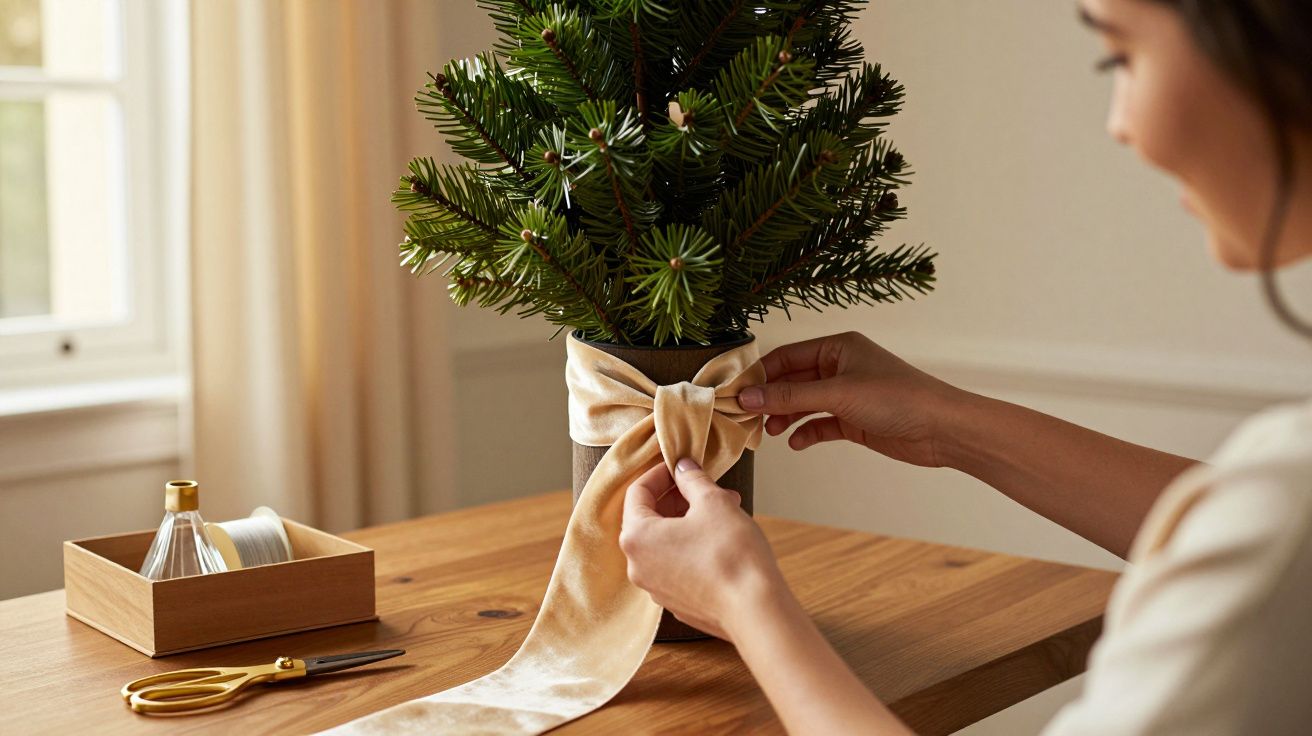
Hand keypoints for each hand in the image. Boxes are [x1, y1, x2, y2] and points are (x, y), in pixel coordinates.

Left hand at [620, 458, 786, 642]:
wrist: (754, 609)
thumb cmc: (731, 554)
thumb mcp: (713, 502)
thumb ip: (692, 480)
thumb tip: (683, 467)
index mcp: (636, 537)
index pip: (637, 492)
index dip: (661, 473)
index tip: (681, 466)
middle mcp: (638, 566)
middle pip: (649, 519)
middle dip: (679, 498)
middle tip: (706, 487)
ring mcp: (656, 589)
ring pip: (665, 544)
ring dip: (688, 523)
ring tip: (723, 511)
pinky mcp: (677, 603)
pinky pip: (677, 567)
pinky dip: (692, 548)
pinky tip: (721, 542)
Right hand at [738, 331, 961, 467]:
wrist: (942, 429)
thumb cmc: (897, 398)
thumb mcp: (837, 394)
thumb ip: (790, 397)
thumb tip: (748, 398)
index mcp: (838, 347)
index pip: (787, 355)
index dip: (760, 374)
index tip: (736, 393)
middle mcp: (841, 367)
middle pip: (793, 380)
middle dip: (770, 399)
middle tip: (746, 416)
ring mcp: (848, 394)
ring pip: (804, 404)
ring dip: (785, 417)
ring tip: (768, 432)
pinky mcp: (855, 420)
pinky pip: (820, 424)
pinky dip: (806, 432)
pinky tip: (795, 443)